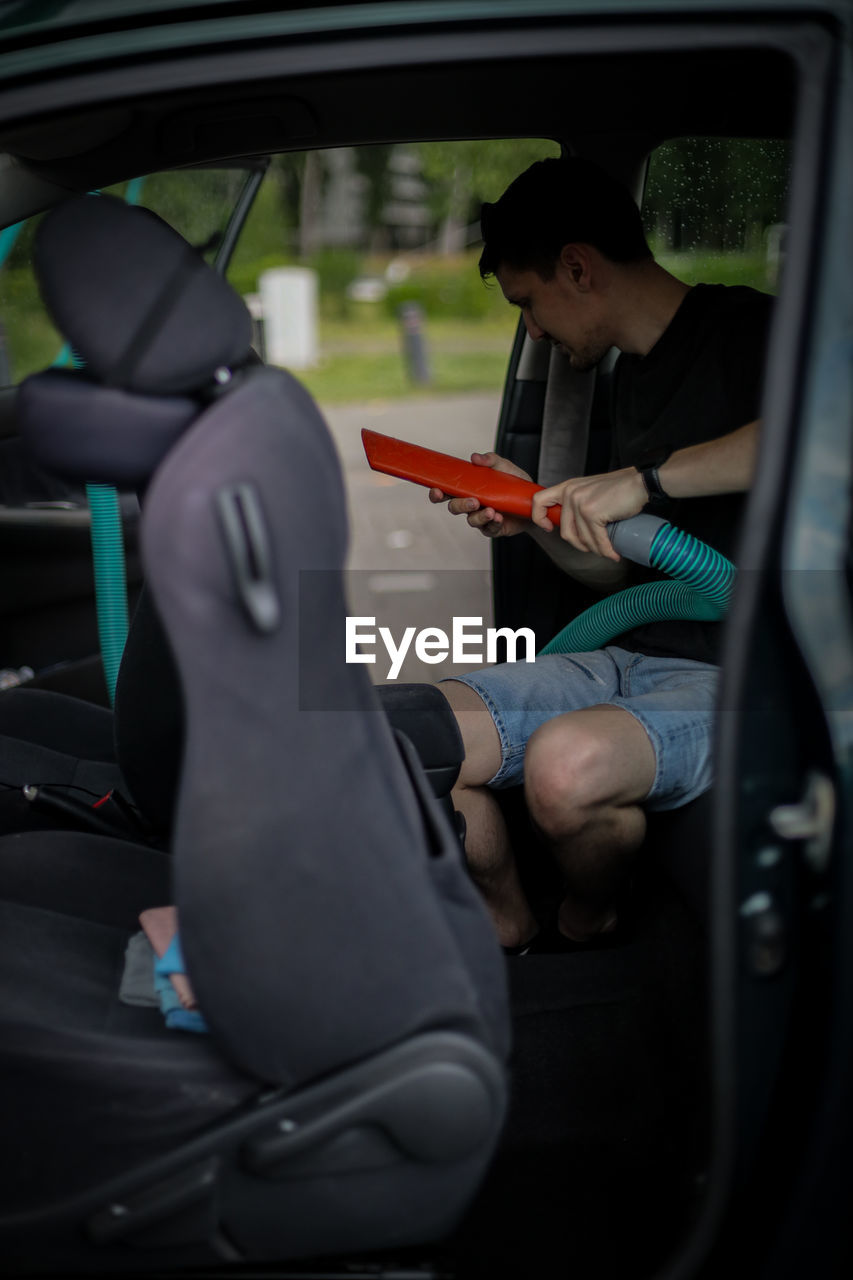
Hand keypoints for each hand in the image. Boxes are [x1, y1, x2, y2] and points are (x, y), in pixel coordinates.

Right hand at [428, 451, 532, 538]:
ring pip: (471, 520)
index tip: (436, 490)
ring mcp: (481, 517)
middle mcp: (471, 504)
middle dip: (460, 505)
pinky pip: (488, 528)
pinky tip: (499, 517)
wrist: (534, 502)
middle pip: (454, 508)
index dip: (437, 493)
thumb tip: (475, 457)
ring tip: (491, 510)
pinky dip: (492, 523)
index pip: (447, 491)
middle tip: (473, 501)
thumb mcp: (504, 467)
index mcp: (469, 489)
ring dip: (479, 516)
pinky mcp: (492, 528)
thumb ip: (490, 460)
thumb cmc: (515, 485)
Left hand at [530, 466, 647, 560]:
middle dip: (580, 544)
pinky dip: (606, 550)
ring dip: (595, 549)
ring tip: (606, 549)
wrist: (639, 483)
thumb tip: (571, 526)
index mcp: (567, 487)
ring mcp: (580, 503)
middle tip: (593, 546)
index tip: (548, 527)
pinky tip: (613, 553)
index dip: (539, 518)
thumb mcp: (589, 490)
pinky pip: (596, 540)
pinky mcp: (592, 513)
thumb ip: (576, 503)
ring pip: (581, 539)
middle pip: (565, 532)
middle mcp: (570, 494)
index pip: (538, 501)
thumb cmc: (619, 488)